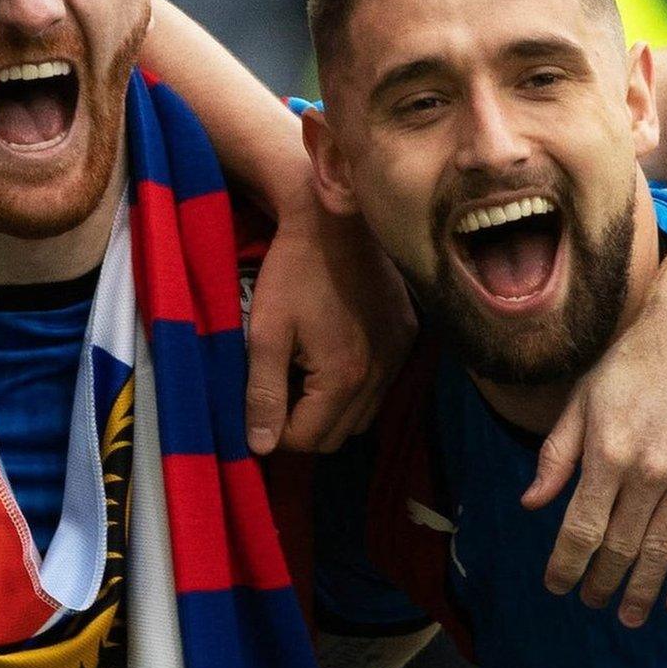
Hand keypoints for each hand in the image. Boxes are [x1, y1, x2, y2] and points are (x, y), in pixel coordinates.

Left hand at [246, 194, 415, 453]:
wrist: (335, 220)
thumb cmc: (292, 272)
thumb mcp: (266, 333)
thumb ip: (263, 393)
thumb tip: (259, 448)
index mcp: (345, 377)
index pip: (309, 439)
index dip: (276, 432)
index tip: (259, 405)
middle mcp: (381, 374)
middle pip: (338, 436)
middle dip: (304, 425)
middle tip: (278, 392)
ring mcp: (400, 356)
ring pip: (362, 415)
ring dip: (330, 410)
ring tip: (302, 375)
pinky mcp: (407, 337)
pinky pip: (380, 385)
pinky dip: (355, 387)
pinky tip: (331, 357)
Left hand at [525, 289, 666, 625]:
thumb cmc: (633, 360)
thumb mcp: (581, 398)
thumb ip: (557, 455)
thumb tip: (531, 503)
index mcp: (605, 451)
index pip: (580, 527)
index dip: (566, 564)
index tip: (556, 587)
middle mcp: (647, 470)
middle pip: (619, 545)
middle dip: (601, 582)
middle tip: (591, 604)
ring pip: (660, 549)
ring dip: (641, 589)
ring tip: (627, 616)